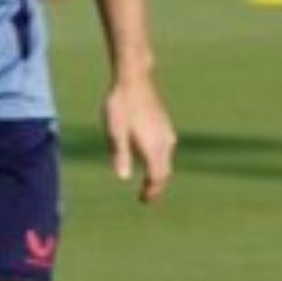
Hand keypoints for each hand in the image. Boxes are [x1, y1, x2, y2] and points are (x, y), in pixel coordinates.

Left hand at [104, 76, 174, 202]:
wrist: (133, 79)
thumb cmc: (121, 105)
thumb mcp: (115, 132)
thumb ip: (120, 155)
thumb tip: (122, 177)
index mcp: (153, 146)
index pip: (158, 177)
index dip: (152, 192)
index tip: (144, 201)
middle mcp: (164, 142)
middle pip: (165, 172)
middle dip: (157, 186)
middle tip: (147, 198)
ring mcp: (166, 133)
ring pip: (166, 161)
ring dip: (159, 173)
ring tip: (149, 183)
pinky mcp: (164, 125)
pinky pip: (166, 151)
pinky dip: (159, 161)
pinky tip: (151, 160)